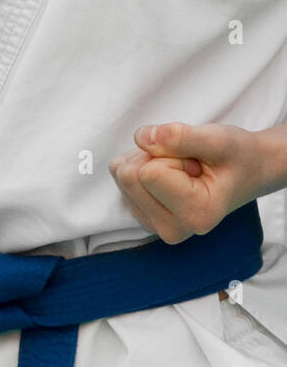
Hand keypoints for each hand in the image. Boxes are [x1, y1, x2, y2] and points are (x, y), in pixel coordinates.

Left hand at [108, 122, 266, 243]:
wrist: (246, 170)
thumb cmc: (236, 155)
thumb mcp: (219, 139)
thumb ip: (181, 136)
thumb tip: (142, 137)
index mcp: (196, 216)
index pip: (149, 173)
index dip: (171, 154)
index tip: (197, 164)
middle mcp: (172, 229)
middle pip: (129, 175)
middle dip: (155, 156)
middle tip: (188, 164)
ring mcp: (153, 224)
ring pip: (121, 173)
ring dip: (148, 159)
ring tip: (182, 168)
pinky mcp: (140, 213)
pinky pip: (119, 175)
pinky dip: (141, 164)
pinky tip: (170, 173)